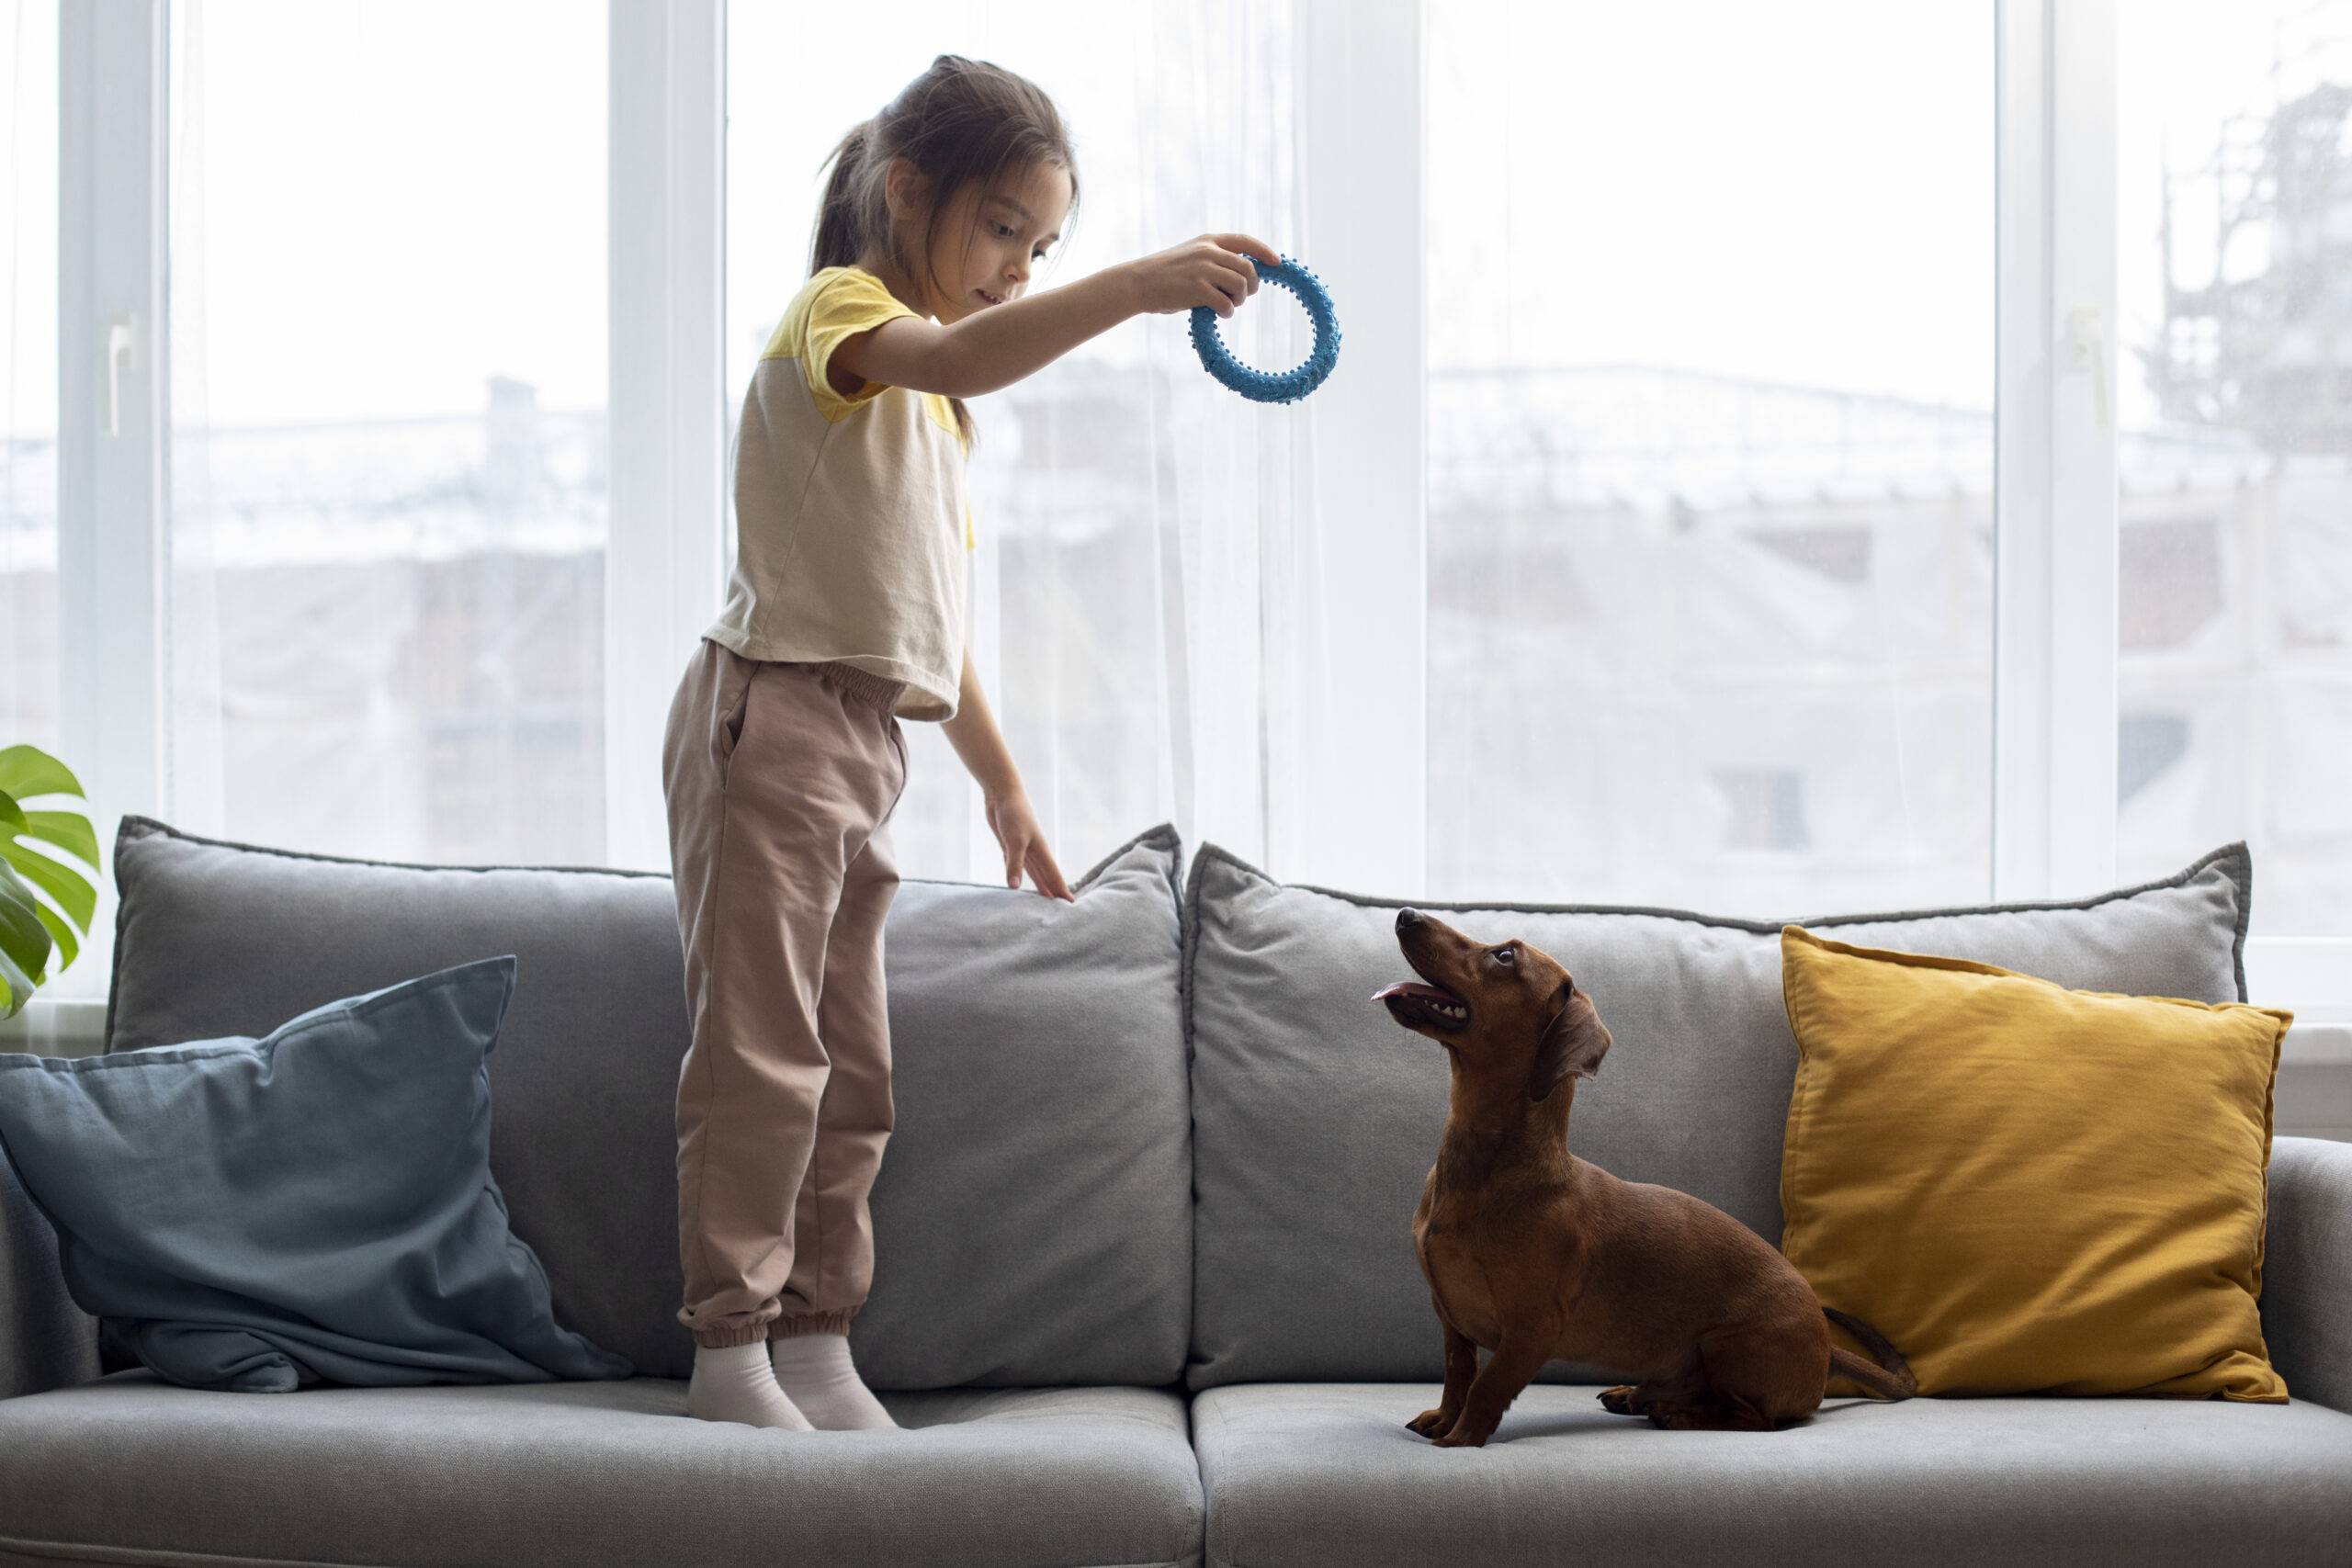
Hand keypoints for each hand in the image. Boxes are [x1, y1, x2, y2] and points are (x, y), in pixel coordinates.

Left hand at [984, 787, 1074, 900]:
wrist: (1002, 794)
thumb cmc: (1013, 814)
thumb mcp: (1014, 841)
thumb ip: (1014, 864)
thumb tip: (1015, 888)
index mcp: (1041, 851)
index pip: (1054, 876)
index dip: (1062, 890)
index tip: (1072, 906)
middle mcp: (1035, 852)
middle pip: (1047, 877)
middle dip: (1054, 892)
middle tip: (1062, 911)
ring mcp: (1022, 849)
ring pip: (1033, 873)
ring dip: (1039, 886)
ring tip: (1045, 901)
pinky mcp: (1010, 846)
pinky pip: (1018, 867)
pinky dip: (1021, 877)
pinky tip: (1019, 883)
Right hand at [1122, 233, 1280, 318]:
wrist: (1138, 282)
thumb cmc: (1164, 275)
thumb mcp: (1191, 257)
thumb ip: (1215, 261)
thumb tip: (1243, 278)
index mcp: (1208, 240)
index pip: (1245, 241)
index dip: (1264, 251)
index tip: (1277, 262)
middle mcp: (1208, 251)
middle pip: (1248, 268)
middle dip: (1251, 286)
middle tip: (1242, 297)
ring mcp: (1203, 269)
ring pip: (1241, 285)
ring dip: (1238, 300)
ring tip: (1226, 306)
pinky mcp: (1197, 288)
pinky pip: (1226, 303)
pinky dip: (1227, 311)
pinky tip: (1219, 313)